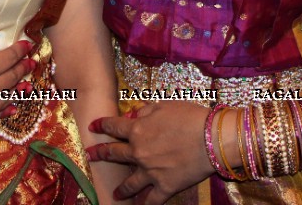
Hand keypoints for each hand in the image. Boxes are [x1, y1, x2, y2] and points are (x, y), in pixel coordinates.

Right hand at [0, 40, 36, 139]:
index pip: (7, 58)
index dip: (19, 50)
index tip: (27, 45)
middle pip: (11, 78)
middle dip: (22, 68)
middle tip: (31, 63)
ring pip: (7, 98)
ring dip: (19, 89)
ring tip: (28, 84)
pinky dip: (6, 109)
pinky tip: (13, 106)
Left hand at [87, 103, 214, 203]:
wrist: (212, 138)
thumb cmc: (190, 117)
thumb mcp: (165, 105)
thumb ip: (145, 111)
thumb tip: (133, 116)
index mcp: (137, 130)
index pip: (113, 126)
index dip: (102, 125)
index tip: (93, 126)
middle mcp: (139, 152)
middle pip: (114, 154)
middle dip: (99, 154)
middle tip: (89, 156)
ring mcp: (150, 172)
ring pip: (129, 183)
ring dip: (121, 188)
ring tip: (115, 193)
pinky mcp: (165, 186)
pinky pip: (151, 200)